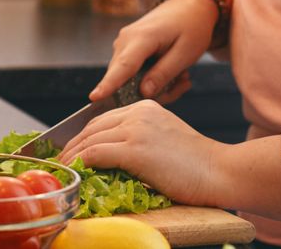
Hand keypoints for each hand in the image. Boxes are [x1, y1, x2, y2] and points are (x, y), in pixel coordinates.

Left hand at [57, 100, 230, 207]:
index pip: (104, 119)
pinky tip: (76, 172)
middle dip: (72, 145)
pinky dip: (81, 164)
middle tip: (61, 161)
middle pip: (92, 127)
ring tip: (64, 170)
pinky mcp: (134, 149)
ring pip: (90, 140)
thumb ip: (139, 138)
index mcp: (146, 107)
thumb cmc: (197, 164)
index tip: (72, 150)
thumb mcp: (164, 139)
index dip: (84, 136)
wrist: (220, 171)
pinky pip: (95, 154)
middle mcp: (139, 112)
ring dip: (72, 157)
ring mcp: (136, 129)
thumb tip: (110, 155)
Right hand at [90, 0, 218, 103]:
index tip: (94, 97)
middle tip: (183, 83)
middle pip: (125, 80)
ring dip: (156, 85)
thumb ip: (164, 73)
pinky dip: (152, 78)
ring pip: (129, 80)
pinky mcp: (124, 49)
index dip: (109, 84)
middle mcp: (125, 40)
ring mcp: (122, 44)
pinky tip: (173, 72)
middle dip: (153, 91)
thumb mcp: (186, 53)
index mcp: (142, 37)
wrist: (188, 7)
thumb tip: (143, 93)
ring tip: (182, 75)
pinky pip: (132, 74)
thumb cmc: (191, 27)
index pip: (124, 65)